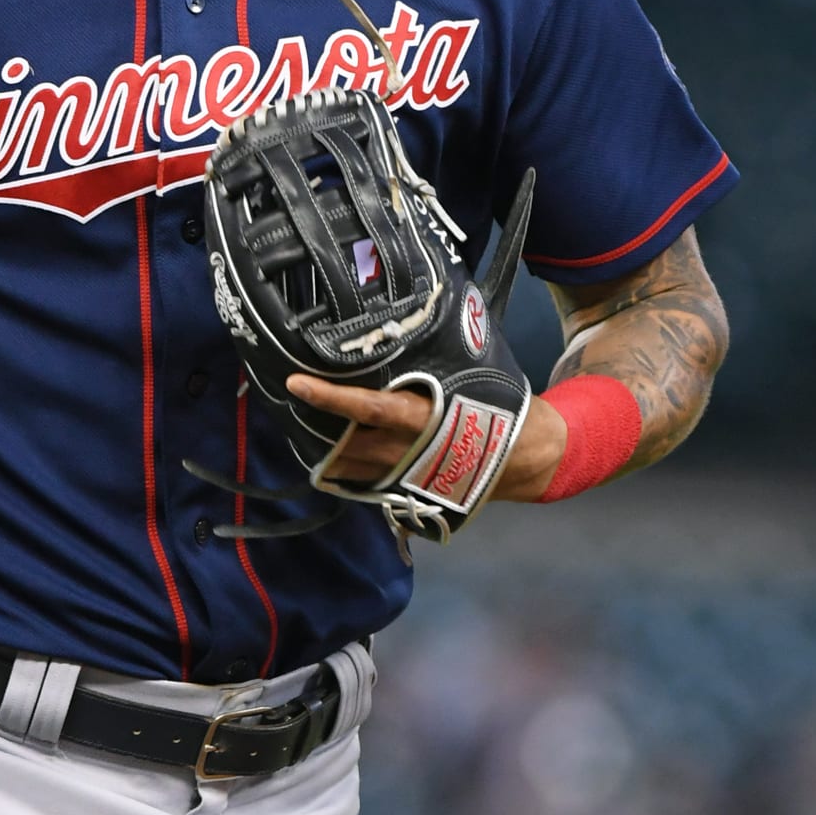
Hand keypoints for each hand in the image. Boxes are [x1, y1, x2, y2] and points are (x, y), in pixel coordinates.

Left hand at [284, 376, 568, 502]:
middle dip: (318, 430)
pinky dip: (349, 473)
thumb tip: (416, 317)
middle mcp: (404, 452)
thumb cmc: (497, 408)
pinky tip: (337, 459)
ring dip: (328, 454)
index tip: (296, 383)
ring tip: (304, 432)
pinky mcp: (406, 496)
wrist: (522, 458)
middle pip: (345, 444)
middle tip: (292, 407)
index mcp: (420, 418)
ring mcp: (402, 479)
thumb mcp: (470, 375)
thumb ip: (434, 360)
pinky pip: (366, 485)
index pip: (366, 407)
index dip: (330, 396)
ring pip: (349, 470)